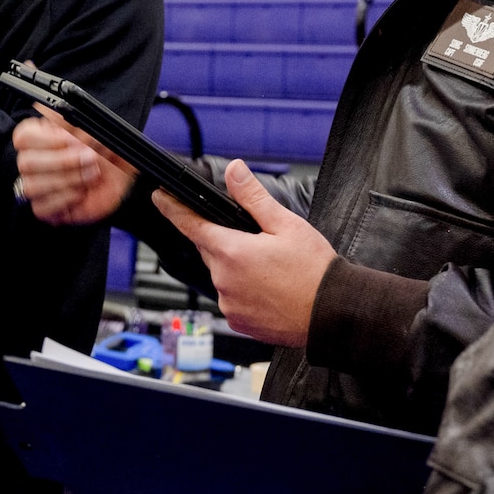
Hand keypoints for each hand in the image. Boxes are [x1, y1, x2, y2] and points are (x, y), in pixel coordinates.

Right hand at [12, 107, 138, 224]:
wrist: (120, 176)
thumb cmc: (104, 152)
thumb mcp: (97, 134)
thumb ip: (81, 131)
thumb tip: (74, 138)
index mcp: (39, 137)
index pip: (23, 137)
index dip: (47, 139)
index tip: (73, 140)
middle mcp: (32, 161)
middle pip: (27, 162)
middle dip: (62, 161)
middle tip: (89, 157)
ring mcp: (36, 186)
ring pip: (32, 186)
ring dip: (67, 180)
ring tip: (90, 175)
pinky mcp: (44, 208)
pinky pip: (41, 207)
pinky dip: (65, 199)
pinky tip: (81, 193)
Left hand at [153, 160, 335, 346]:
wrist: (333, 313)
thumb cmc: (314, 271)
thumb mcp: (286, 224)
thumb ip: (253, 197)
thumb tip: (234, 170)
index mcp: (232, 252)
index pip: (191, 225)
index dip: (173, 209)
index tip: (160, 199)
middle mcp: (224, 280)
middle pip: (212, 250)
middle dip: (228, 241)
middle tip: (259, 243)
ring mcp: (230, 304)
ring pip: (223, 275)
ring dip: (237, 268)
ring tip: (271, 269)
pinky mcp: (239, 322)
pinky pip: (232, 298)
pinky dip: (244, 290)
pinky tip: (269, 288)